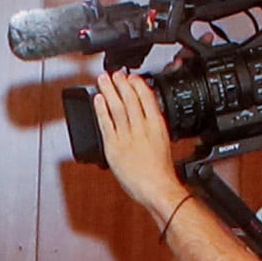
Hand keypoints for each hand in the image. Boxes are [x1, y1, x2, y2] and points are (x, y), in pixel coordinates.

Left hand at [86, 70, 189, 217]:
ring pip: (117, 108)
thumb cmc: (161, 171)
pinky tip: (98, 100)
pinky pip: (106, 124)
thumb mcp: (163, 142)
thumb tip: (147, 116)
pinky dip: (101, 110)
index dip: (137, 85)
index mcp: (157, 125)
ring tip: (103, 80)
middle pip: (130, 100)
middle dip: (121, 84)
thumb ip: (153, 128)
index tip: (131, 77)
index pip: (147, 98)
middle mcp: (142, 128)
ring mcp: (127, 136)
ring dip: (110, 91)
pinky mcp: (114, 146)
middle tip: (115, 73)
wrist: (156, 187)